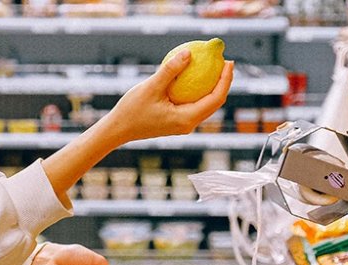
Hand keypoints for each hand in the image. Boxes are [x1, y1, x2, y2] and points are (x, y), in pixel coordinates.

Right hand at [101, 50, 234, 143]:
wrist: (119, 129)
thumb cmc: (132, 110)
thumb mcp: (151, 87)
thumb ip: (170, 70)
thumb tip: (189, 53)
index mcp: (187, 119)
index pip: (215, 98)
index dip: (225, 80)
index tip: (228, 62)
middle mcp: (189, 124)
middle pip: (215, 102)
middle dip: (224, 82)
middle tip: (226, 62)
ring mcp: (184, 124)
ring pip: (207, 105)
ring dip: (214, 86)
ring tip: (216, 67)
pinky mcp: (178, 121)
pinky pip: (195, 104)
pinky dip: (200, 90)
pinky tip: (196, 76)